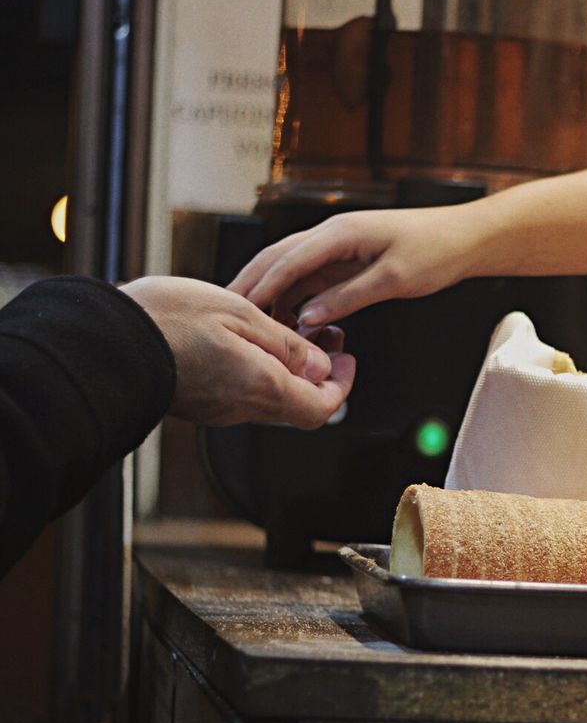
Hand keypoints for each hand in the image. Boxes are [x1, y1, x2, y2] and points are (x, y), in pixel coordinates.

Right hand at [121, 276, 355, 428]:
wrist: (105, 339)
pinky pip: (241, 393)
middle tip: (320, 336)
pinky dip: (257, 371)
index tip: (345, 359)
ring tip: (286, 329)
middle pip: (298, 404)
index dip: (342, 386)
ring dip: (287, 369)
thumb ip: (285, 344)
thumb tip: (319, 365)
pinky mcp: (200, 404)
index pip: (321, 408)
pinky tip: (250, 340)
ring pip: (270, 397)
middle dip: (317, 372)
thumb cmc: (168, 320)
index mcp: (261, 385)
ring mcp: (219, 409)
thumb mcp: (240, 313)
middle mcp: (242, 406)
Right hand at [228, 207, 475, 327]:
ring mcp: (336, 248)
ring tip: (249, 323)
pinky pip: (308, 279)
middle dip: (250, 286)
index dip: (261, 285)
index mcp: (340, 233)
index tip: (239, 309)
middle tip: (227, 315)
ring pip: (289, 271)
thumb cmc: (436, 250)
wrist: (464, 238)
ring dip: (269, 294)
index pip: (288, 259)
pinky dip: (292, 298)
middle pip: (277, 260)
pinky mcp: (344, 260)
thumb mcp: (394, 279)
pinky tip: (283, 320)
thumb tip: (309, 317)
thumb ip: (349, 297)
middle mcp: (332, 236)